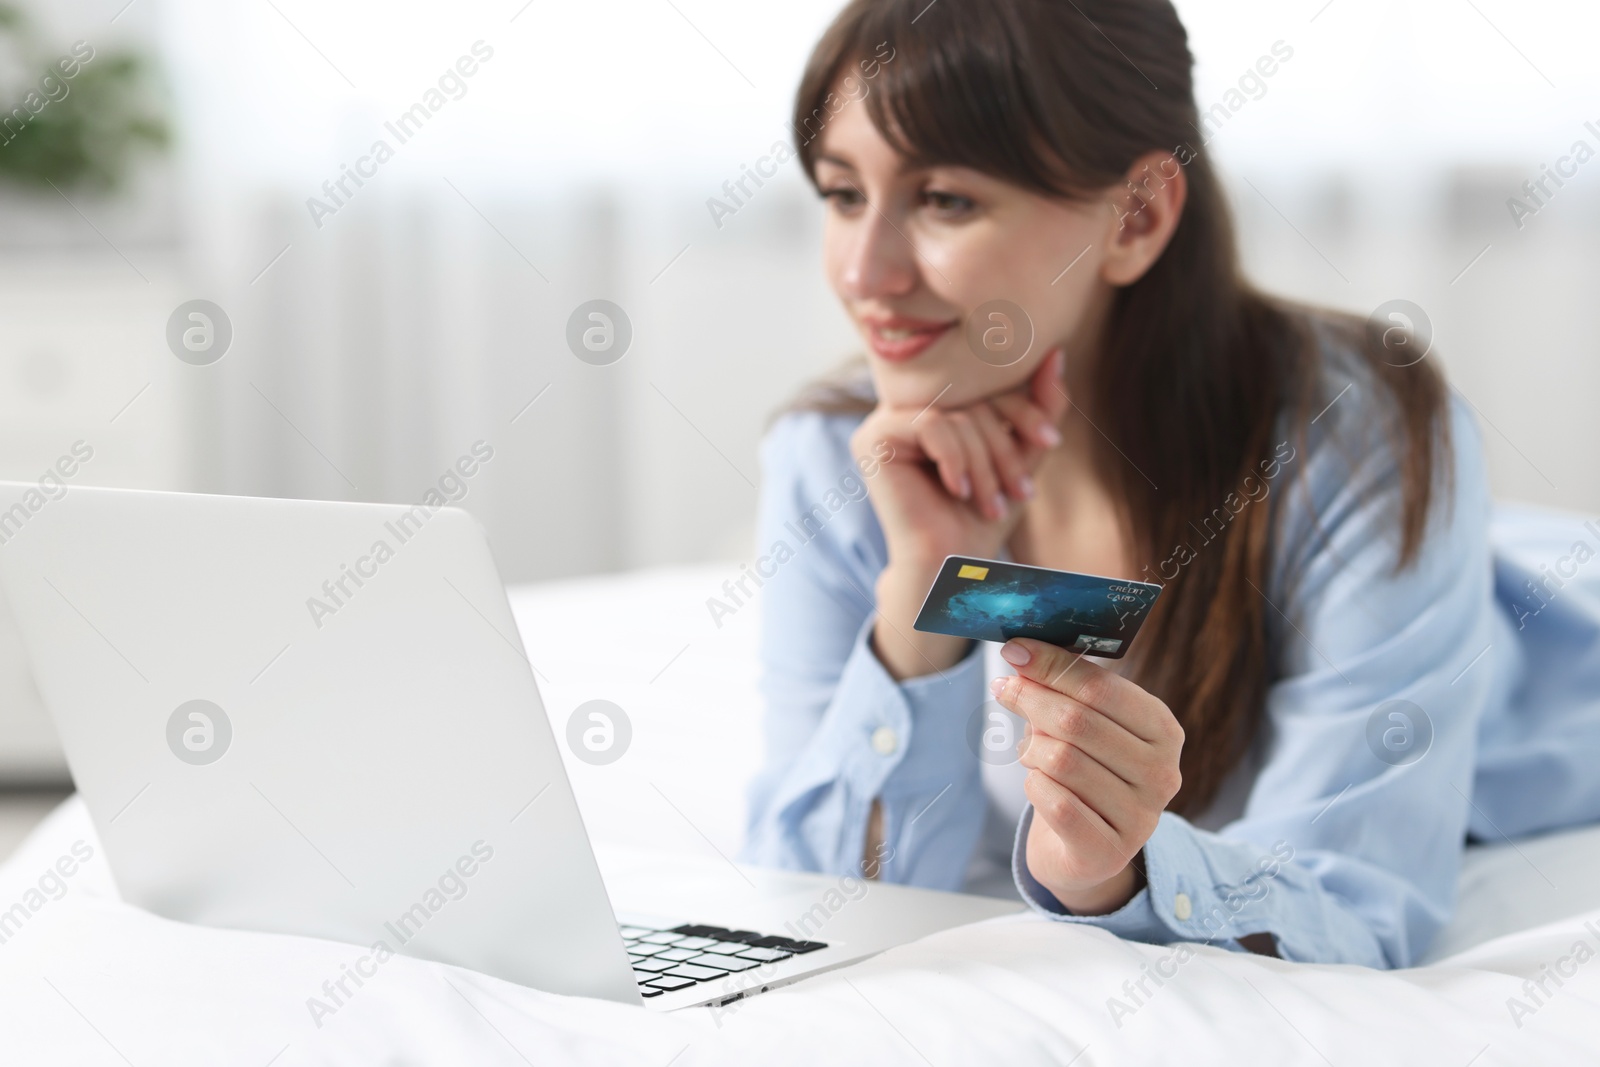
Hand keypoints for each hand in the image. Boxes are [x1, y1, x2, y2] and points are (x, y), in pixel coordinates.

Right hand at [852, 352, 1068, 678]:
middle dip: (1003, 447)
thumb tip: (1056, 355)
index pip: (987, 386)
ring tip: (991, 502)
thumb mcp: (1020, 455)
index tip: (1051, 441)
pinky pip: (931, 425)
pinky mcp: (874, 438)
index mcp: (940, 407)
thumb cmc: (983, 516)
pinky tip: (957, 491)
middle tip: (1021, 491)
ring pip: (955, 416)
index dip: (1024, 408)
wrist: (951, 566)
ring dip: (983, 463)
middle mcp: (909, 409)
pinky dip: (954, 459)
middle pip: (972, 399)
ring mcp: (886, 421)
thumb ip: (1038, 408)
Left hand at [991, 637, 1183, 914]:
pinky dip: (1034, 786)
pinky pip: (1055, 802)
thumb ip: (1062, 690)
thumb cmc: (1086, 772)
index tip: (1015, 649)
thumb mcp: (1083, 725)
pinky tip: (1038, 784)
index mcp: (1163, 731)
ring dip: (1032, 750)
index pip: (1102, 688)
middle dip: (1032, 698)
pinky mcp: (1108, 851)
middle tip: (1004, 688)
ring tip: (1030, 750)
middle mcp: (1162, 773)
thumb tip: (1021, 655)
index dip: (1053, 665)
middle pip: (1077, 721)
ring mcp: (1140, 817)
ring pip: (1061, 760)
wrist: (1087, 849)